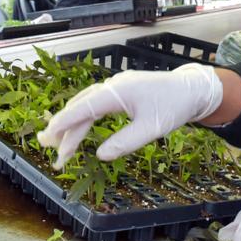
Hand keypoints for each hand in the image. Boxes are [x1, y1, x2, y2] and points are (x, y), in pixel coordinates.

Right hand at [37, 63, 222, 166]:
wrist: (193, 89)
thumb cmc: (174, 107)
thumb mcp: (151, 129)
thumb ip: (125, 142)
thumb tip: (100, 155)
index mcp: (118, 92)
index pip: (84, 108)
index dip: (64, 123)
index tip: (48, 137)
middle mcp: (113, 85)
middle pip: (81, 106)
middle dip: (64, 128)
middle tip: (50, 150)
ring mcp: (117, 86)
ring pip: (87, 104)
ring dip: (73, 123)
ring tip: (60, 144)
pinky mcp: (122, 90)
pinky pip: (96, 102)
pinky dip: (84, 116)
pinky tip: (79, 128)